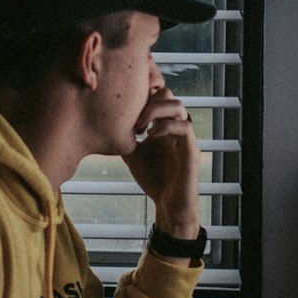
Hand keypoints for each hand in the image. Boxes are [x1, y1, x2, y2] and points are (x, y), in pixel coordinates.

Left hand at [124, 86, 200, 239]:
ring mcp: (185, 137)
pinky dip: (165, 126)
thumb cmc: (152, 179)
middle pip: (168, 93)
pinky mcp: (191, 149)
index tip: (126, 113)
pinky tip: (150, 136)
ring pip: (178, 106)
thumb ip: (124, 137)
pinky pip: (185, 127)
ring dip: (155, 111)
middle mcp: (176, 126)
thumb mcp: (132, 153)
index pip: (157, 95)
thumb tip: (105, 124)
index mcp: (163, 124)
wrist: (167, 204)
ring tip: (140, 128)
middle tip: (133, 122)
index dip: (142, 96)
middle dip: (147, 102)